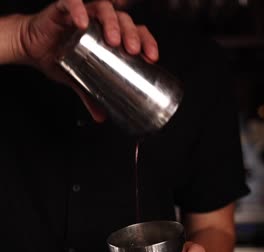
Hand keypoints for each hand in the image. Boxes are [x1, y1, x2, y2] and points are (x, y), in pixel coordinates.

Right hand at [19, 0, 158, 119]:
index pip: (134, 31)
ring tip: (114, 40)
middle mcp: (98, 20)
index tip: (151, 58)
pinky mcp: (62, 9)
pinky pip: (72, 2)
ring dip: (112, 22)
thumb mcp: (77, 79)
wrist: (30, 48)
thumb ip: (90, 95)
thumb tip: (102, 117)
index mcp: (108, 34)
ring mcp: (82, 12)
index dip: (146, 41)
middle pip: (123, 19)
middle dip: (132, 34)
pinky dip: (78, 9)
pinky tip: (83, 22)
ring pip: (103, 7)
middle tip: (134, 51)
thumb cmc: (57, 57)